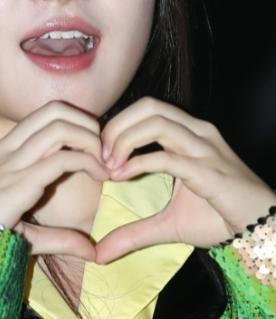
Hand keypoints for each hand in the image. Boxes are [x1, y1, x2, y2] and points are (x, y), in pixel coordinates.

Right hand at [0, 101, 108, 260]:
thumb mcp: (23, 231)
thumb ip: (59, 237)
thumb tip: (91, 252)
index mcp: (4, 151)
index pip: (45, 115)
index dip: (75, 122)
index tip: (93, 148)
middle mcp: (9, 149)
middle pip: (54, 110)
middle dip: (86, 121)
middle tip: (103, 148)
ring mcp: (13, 162)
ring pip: (59, 126)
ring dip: (89, 138)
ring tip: (104, 162)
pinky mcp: (20, 182)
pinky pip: (61, 158)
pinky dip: (87, 161)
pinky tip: (100, 175)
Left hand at [96, 97, 275, 262]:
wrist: (261, 230)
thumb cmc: (219, 218)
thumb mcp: (168, 224)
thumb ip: (134, 232)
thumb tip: (101, 253)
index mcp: (188, 133)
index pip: (146, 108)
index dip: (118, 123)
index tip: (100, 152)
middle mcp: (196, 132)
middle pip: (148, 106)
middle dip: (117, 125)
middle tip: (99, 154)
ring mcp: (204, 149)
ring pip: (156, 122)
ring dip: (124, 139)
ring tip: (109, 165)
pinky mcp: (208, 171)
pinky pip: (168, 156)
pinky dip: (139, 162)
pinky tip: (121, 176)